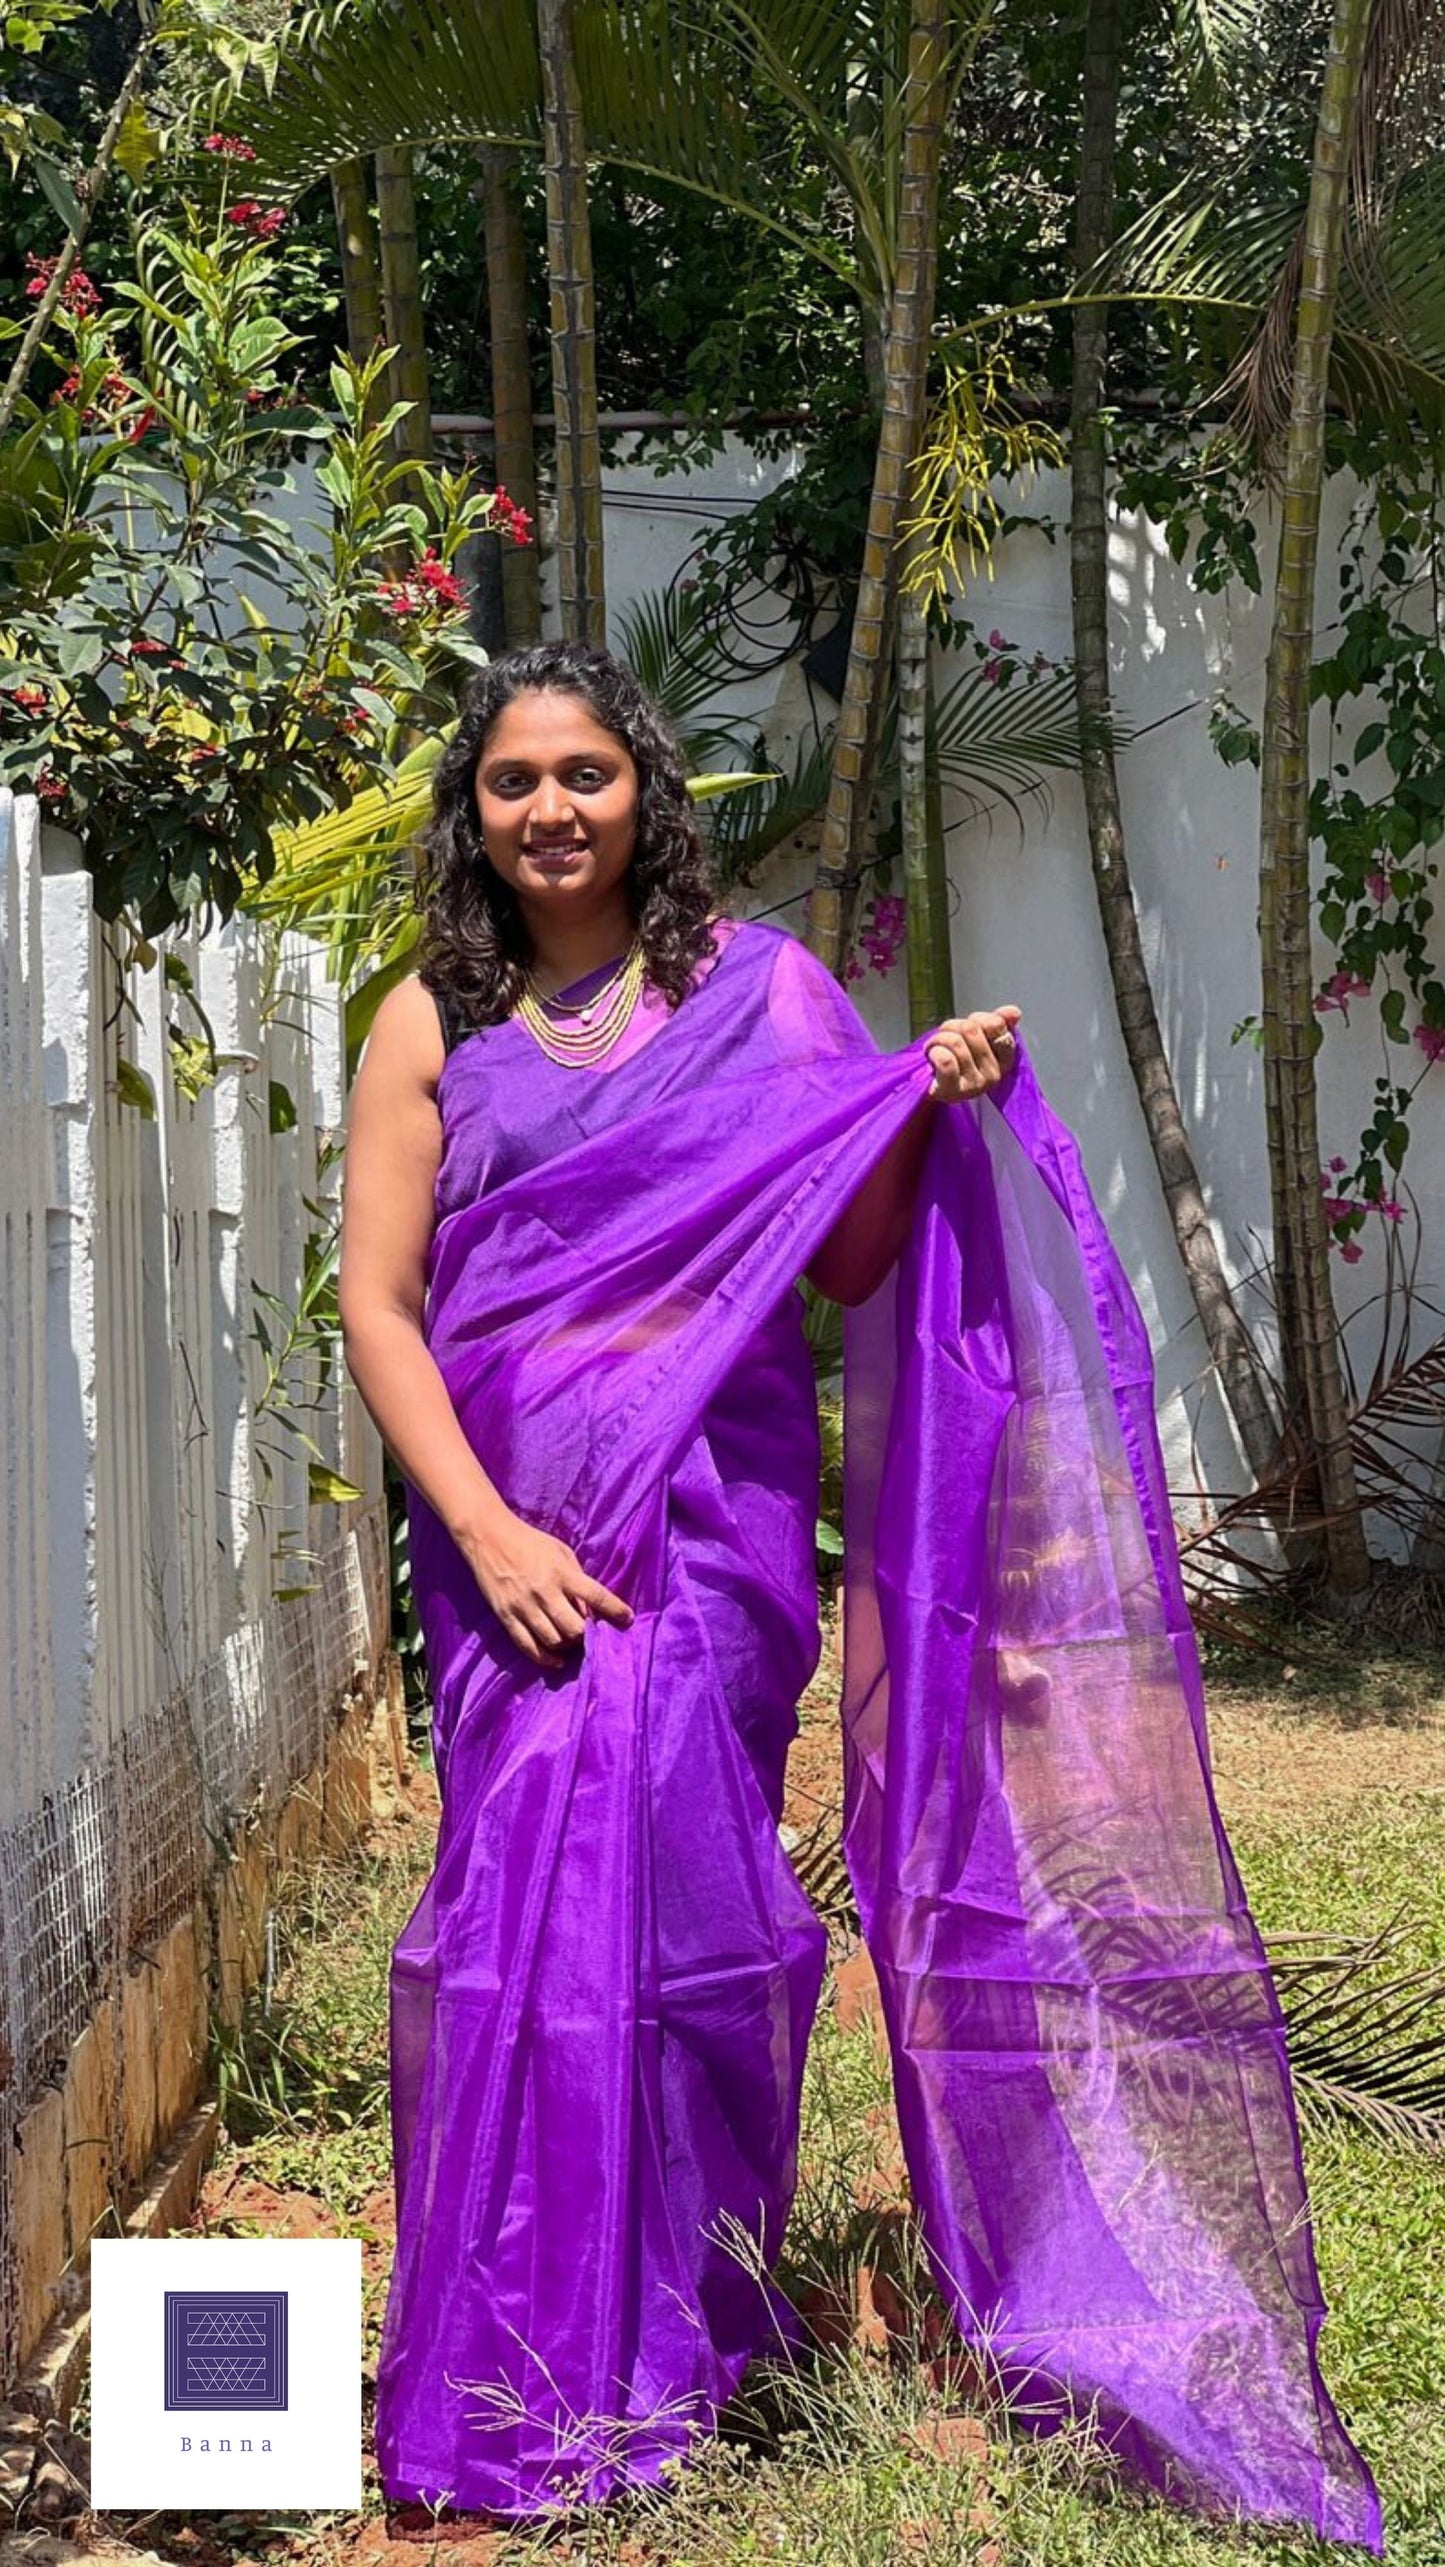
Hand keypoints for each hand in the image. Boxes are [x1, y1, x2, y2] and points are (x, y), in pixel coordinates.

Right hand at [461, 1511, 633, 1669]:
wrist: (489, 1537)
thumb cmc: (531, 1542)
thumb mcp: (561, 1552)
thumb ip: (577, 1578)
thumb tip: (590, 1610)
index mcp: (561, 1572)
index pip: (596, 1596)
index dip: (615, 1610)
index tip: (627, 1620)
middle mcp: (544, 1591)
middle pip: (574, 1628)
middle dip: (585, 1634)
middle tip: (588, 1632)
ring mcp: (523, 1606)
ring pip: (553, 1640)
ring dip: (567, 1646)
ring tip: (571, 1642)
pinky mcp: (506, 1616)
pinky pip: (527, 1646)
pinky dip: (545, 1658)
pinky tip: (556, 1660)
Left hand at [924, 1006, 1021, 1102]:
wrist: (933, 1084)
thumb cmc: (956, 1058)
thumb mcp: (978, 1037)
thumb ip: (997, 1023)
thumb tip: (1014, 1012)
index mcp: (1004, 1059)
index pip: (997, 1025)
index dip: (978, 1018)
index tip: (967, 1027)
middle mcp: (994, 1075)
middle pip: (971, 1029)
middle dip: (952, 1026)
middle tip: (945, 1037)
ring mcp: (975, 1085)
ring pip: (955, 1042)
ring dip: (938, 1039)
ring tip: (935, 1047)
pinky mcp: (954, 1091)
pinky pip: (945, 1060)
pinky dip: (934, 1052)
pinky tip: (932, 1056)